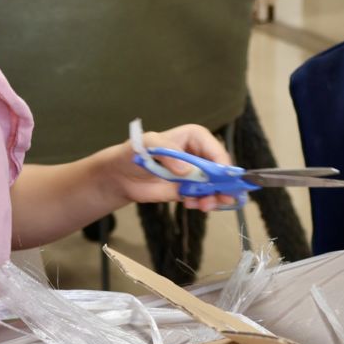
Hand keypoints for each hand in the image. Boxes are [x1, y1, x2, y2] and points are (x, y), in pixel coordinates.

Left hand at [110, 123, 237, 210]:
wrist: (120, 176)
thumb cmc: (133, 153)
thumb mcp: (147, 145)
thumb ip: (167, 152)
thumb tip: (186, 169)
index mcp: (194, 137)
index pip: (215, 149)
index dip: (222, 164)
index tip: (223, 179)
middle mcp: (198, 155)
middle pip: (220, 169)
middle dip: (223, 184)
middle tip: (222, 198)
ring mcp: (195, 174)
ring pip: (215, 185)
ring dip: (215, 197)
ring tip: (204, 205)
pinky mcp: (189, 189)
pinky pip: (203, 197)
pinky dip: (202, 203)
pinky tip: (191, 204)